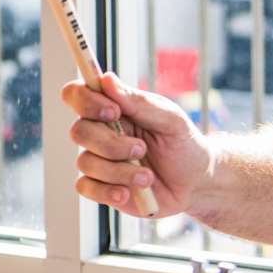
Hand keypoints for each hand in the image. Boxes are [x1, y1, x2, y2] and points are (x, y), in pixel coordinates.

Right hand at [60, 72, 209, 217]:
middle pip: (79, 131)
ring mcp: (98, 160)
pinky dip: (107, 191)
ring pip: (85, 162)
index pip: (77, 94)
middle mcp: (100, 132)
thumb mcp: (170, 119)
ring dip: (120, 171)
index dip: (86, 100)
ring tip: (147, 177)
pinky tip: (127, 193)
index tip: (113, 110)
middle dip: (111, 143)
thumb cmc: (182, 144)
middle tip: (142, 149)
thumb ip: (139, 101)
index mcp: (112, 109)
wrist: (196, 182)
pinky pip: (85, 187)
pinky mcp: (100, 186)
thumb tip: (107, 79)